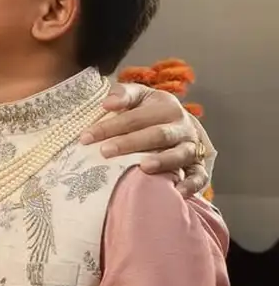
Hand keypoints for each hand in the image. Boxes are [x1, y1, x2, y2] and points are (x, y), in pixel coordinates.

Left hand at [80, 82, 209, 196]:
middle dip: (130, 143)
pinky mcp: (198, 166)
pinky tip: (177, 192)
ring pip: (180, 154)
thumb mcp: (138, 96)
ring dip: (162, 161)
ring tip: (143, 167)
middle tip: (105, 151)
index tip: (85, 137)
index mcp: (166, 107)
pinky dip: (191, 184)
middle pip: (157, 135)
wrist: (181, 123)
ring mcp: (191, 147)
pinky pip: (200, 176)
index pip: (135, 117)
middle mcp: (182, 127)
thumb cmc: (151, 110)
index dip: (109, 126)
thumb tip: (108, 103)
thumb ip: (123, 94)